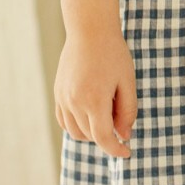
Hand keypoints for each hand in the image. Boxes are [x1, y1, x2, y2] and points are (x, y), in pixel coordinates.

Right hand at [55, 28, 136, 159]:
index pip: (103, 138)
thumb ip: (127, 111)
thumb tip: (124, 135)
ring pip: (74, 131)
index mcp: (94, 100)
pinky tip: (91, 116)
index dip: (116, 150)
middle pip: (89, 136)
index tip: (127, 153)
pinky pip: (64, 120)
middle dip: (107, 138)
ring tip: (107, 117)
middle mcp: (74, 102)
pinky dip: (77, 125)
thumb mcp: (127, 83)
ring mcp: (62, 98)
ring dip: (91, 133)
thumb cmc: (114, 55)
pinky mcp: (57, 93)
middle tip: (121, 124)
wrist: (89, 32)